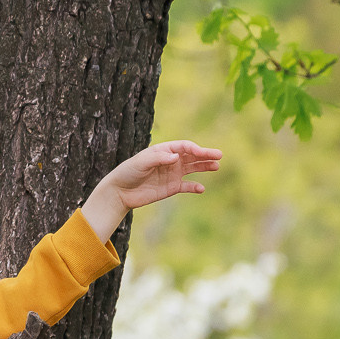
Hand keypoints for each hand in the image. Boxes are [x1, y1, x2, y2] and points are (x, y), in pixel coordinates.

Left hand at [80, 140, 221, 242]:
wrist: (120, 192)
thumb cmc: (128, 172)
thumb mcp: (141, 163)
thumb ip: (158, 158)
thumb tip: (176, 156)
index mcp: (163, 151)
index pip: (183, 147)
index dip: (194, 148)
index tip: (201, 153)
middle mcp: (170, 161)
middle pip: (191, 156)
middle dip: (205, 155)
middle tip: (219, 155)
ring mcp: (172, 174)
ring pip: (193, 168)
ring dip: (204, 167)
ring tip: (216, 166)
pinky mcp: (171, 187)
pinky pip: (187, 186)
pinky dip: (194, 187)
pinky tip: (201, 188)